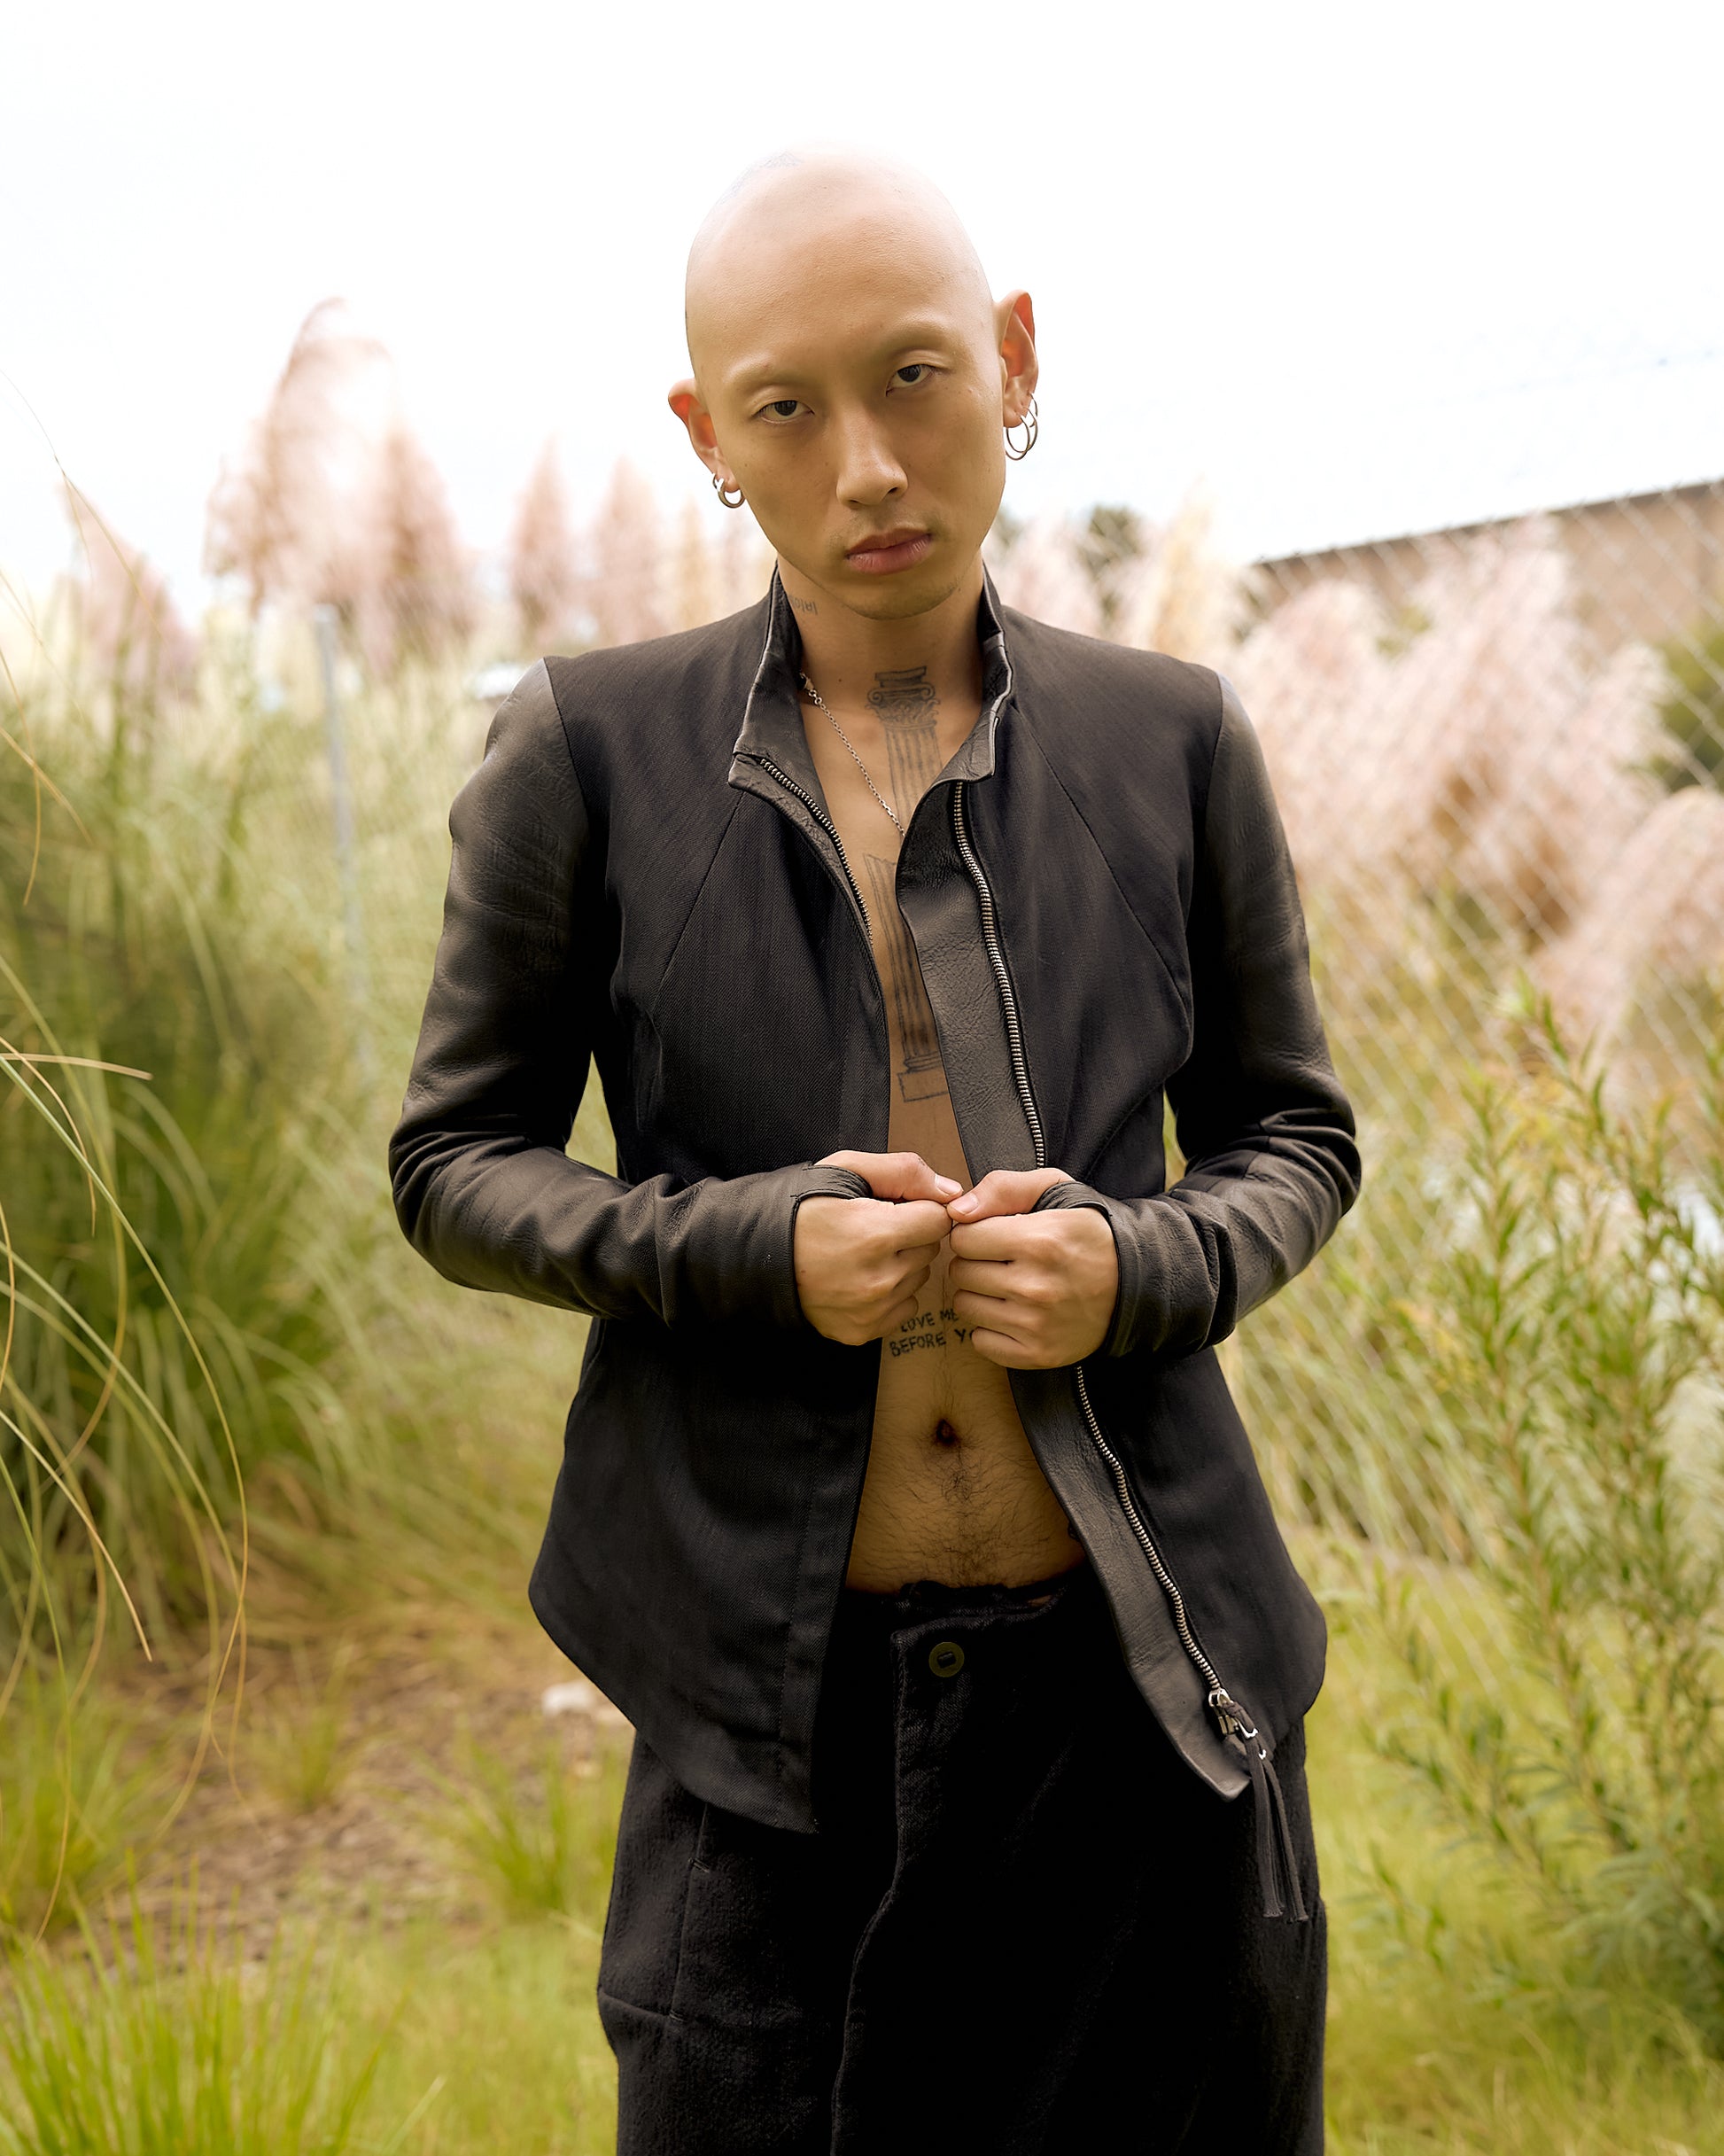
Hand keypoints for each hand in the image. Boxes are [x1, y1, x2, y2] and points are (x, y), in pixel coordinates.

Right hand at [795, 1152, 959, 1345]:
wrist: (756, 1254)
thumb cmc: (802, 1208)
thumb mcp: (847, 1170)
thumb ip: (905, 1172)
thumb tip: (952, 1193)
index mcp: (876, 1234)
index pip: (938, 1220)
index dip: (919, 1208)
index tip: (895, 1207)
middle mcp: (878, 1279)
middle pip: (930, 1250)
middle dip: (911, 1235)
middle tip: (873, 1229)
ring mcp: (871, 1311)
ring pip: (918, 1280)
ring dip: (901, 1264)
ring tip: (862, 1254)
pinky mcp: (862, 1332)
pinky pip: (904, 1308)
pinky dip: (890, 1294)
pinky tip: (859, 1279)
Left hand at [946, 1168, 1117, 1368]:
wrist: (1137, 1283)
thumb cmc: (1088, 1232)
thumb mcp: (1056, 1190)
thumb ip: (1003, 1188)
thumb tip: (956, 1211)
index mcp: (1039, 1240)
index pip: (963, 1237)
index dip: (974, 1232)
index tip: (993, 1234)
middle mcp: (1036, 1286)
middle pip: (960, 1272)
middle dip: (974, 1261)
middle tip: (1002, 1260)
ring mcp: (1036, 1325)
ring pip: (965, 1306)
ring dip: (980, 1294)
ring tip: (1009, 1284)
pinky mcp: (1038, 1354)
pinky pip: (980, 1341)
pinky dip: (990, 1328)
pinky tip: (1015, 1313)